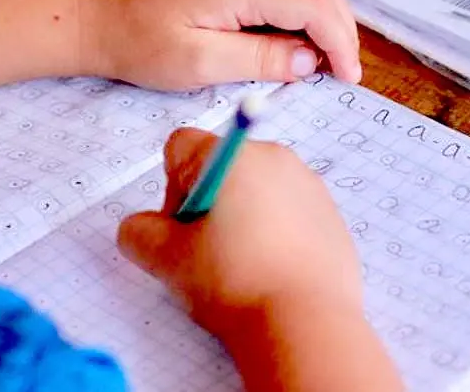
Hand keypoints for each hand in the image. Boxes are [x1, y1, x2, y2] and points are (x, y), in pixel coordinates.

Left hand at [85, 0, 361, 90]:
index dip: (340, 42)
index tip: (346, 76)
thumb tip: (308, 61)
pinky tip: (300, 34)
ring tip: (324, 56)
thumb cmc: (139, 42)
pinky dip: (307, 1)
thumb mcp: (199, 64)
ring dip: (327, 13)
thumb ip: (260, 59)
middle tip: (339, 71)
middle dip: (341, 29)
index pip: (314, 3)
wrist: (100, 15)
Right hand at [118, 129, 400, 391]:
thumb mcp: (166, 259)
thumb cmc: (233, 281)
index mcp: (232, 155)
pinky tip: (272, 272)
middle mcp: (274, 156)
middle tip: (210, 253)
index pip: (180, 147)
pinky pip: (288, 212)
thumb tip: (141, 228)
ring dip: (241, 219)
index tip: (184, 229)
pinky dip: (275, 234)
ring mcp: (309, 184)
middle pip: (219, 168)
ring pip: (255, 191)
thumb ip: (139, 233)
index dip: (171, 189)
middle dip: (208, 205)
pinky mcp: (331, 214)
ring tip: (244, 268)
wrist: (306, 322)